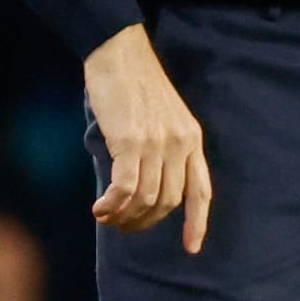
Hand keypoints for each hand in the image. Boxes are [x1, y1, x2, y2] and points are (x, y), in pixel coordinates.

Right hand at [85, 23, 211, 251]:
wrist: (119, 52)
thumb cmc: (134, 82)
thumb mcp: (163, 116)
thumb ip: (163, 147)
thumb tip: (145, 185)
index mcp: (192, 139)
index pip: (201, 191)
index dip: (197, 223)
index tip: (191, 248)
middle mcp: (179, 145)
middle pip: (168, 201)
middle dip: (145, 221)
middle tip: (123, 226)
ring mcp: (157, 144)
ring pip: (145, 199)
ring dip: (124, 216)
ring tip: (107, 218)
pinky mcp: (130, 142)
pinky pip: (124, 188)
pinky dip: (111, 205)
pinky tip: (98, 209)